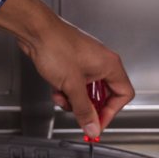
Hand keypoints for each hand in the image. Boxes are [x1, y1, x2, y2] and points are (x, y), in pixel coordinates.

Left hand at [0, 0, 133, 137]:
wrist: (35, 30)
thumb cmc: (56, 46)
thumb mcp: (72, 85)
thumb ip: (84, 110)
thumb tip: (93, 127)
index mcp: (110, 65)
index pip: (123, 95)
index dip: (111, 112)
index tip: (97, 123)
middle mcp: (101, 62)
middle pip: (104, 95)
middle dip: (88, 107)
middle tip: (79, 114)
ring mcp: (87, 62)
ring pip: (87, 91)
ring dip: (74, 100)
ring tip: (63, 98)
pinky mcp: (73, 63)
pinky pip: (75, 84)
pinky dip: (66, 91)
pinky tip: (56, 90)